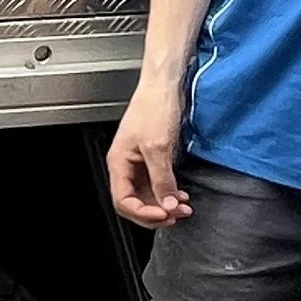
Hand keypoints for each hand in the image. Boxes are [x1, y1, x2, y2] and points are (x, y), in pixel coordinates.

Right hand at [108, 90, 189, 227]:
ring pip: (148, 195)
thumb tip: (167, 204)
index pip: (123, 201)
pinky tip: (180, 195)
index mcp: (118, 162)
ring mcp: (139, 162)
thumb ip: (162, 179)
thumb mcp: (158, 147)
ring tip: (182, 208)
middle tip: (176, 215)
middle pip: (134, 202)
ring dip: (164, 205)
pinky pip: (157, 184)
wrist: (164, 84)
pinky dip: (169, 193)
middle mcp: (126, 165)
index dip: (143, 213)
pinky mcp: (152, 158)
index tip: (164, 215)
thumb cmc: (153, 106)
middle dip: (156, 212)